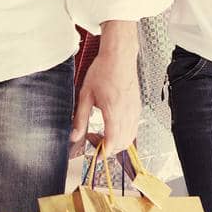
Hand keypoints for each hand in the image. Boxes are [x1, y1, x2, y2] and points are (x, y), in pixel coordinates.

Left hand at [70, 22, 139, 157]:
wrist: (119, 56)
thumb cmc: (104, 71)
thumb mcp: (85, 95)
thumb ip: (80, 118)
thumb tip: (74, 136)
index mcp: (114, 111)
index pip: (112, 141)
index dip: (104, 152)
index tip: (96, 155)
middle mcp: (127, 113)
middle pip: (123, 143)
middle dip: (109, 148)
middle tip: (94, 140)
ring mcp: (134, 111)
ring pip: (130, 137)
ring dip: (117, 142)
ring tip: (102, 133)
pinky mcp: (137, 108)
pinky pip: (134, 128)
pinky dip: (124, 134)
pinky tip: (113, 126)